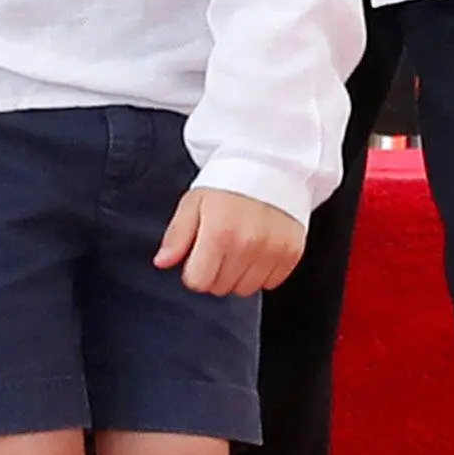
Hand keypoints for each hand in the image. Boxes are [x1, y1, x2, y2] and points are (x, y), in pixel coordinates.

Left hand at [155, 185, 305, 294]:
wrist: (270, 164)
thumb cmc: (228, 183)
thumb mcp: (194, 202)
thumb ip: (177, 235)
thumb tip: (162, 261)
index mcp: (219, 233)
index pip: (198, 282)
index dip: (194, 270)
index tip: (200, 254)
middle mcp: (248, 245)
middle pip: (221, 289)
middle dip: (215, 272)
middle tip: (221, 246)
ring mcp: (272, 251)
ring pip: (246, 290)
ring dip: (239, 275)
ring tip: (241, 246)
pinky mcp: (291, 253)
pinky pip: (271, 283)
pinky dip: (263, 272)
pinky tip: (259, 249)